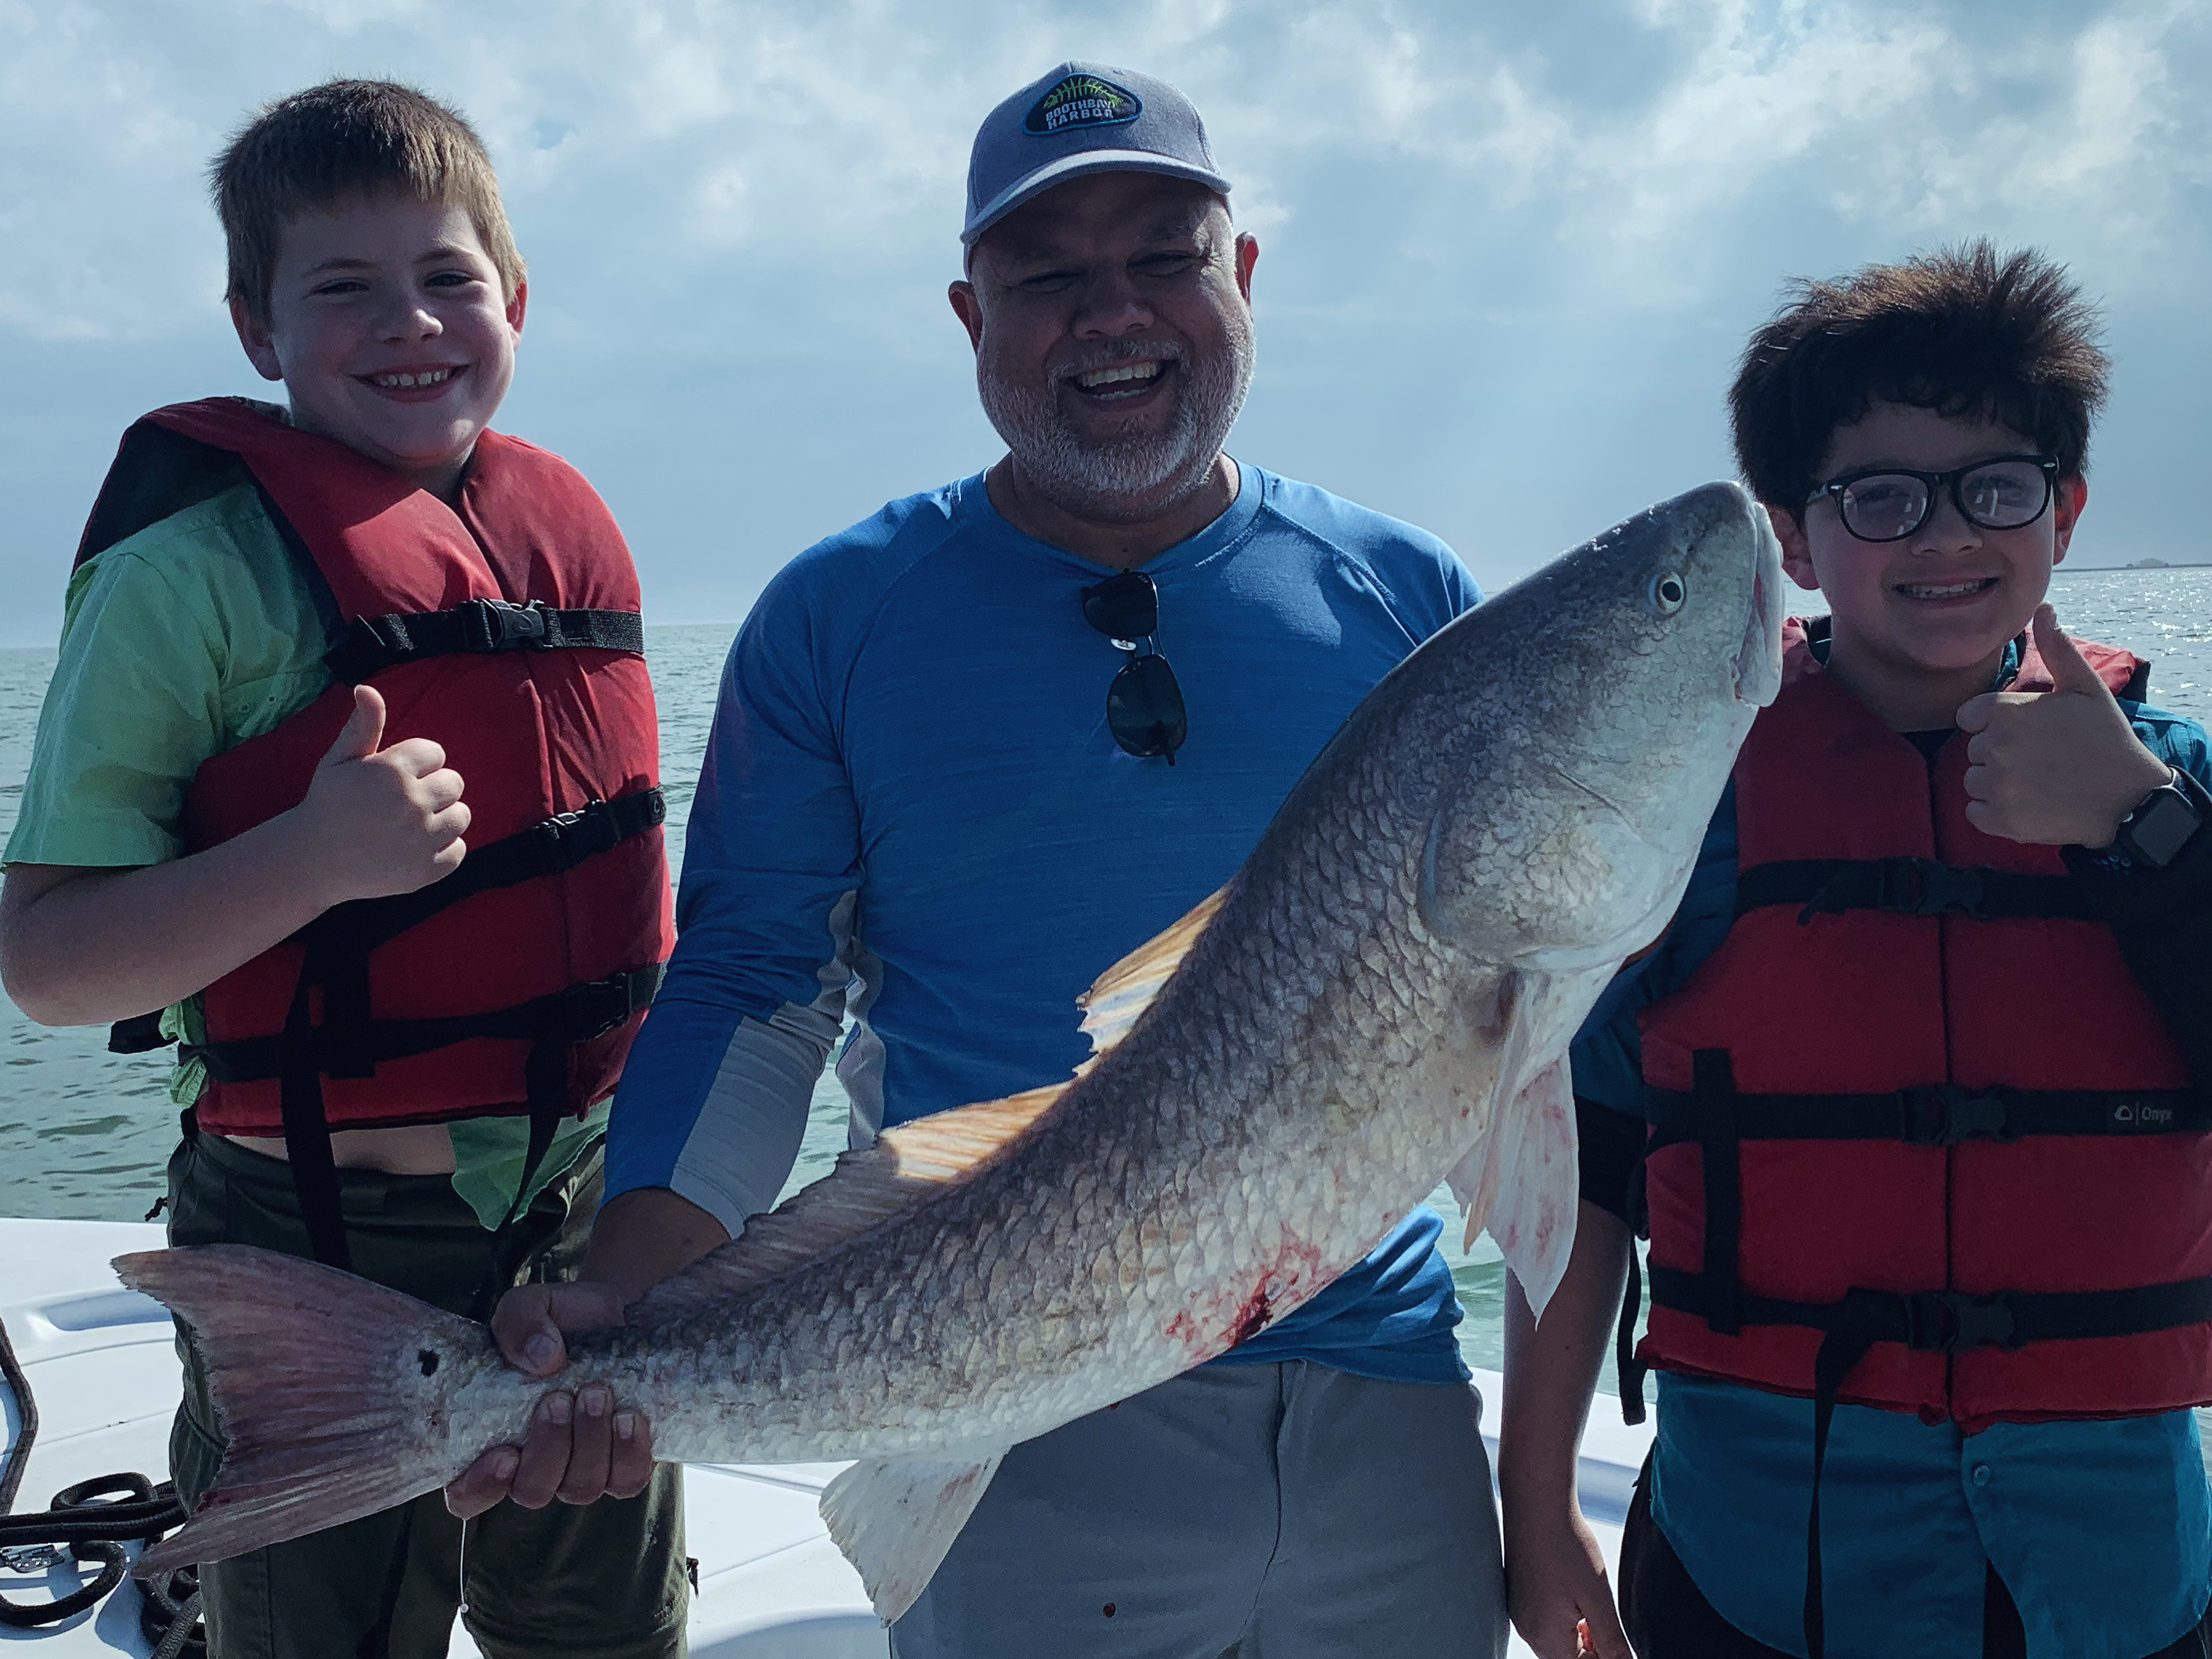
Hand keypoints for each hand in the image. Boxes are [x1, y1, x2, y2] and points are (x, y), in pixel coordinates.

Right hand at [290, 685, 469, 904]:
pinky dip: (441, 850)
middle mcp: (412, 803)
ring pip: (462, 816)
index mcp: (392, 771)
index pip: (435, 753)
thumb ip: (362, 725)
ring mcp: (422, 839)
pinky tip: (412, 848)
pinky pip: (458, 850)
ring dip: (442, 818)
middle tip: (401, 802)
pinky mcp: (428, 870)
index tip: (392, 778)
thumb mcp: (339, 761)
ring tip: (408, 824)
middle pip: (454, 782)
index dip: (416, 764)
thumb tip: (367, 688)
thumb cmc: (327, 804)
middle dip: (433, 788)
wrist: (310, 862)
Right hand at [443, 1280, 655, 1517]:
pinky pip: (627, 1480)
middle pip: (533, 1490)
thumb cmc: (559, 1320)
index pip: (467, 1494)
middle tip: (560, 1397)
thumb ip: (519, 1322)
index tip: (504, 1454)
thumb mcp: (530, 1306)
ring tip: (598, 1393)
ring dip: (590, 1443)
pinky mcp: (624, 1463)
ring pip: (581, 1487)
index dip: (479, 1487)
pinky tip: (630, 1416)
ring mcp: (582, 1469)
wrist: (615, 1314)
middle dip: (549, 1447)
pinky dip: (629, 1452)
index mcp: (491, 1439)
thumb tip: (542, 1357)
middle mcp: (534, 1465)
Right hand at [1507, 1507, 1631, 1658]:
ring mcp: (1520, 1612)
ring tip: (1595, 1609)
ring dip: (1581, 1637)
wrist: (1536, 1503)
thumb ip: (1612, 1642)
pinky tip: (1578, 1598)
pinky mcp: (1520, 1595)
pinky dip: (1566, 1621)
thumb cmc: (1566, 1545)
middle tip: (1610, 1625)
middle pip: (1567, 1658)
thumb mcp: (1598, 1598)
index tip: (1619, 1644)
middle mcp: (1527, 1629)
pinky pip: (1545, 1623)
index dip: (1607, 1658)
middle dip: (1593, 1651)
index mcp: (1546, 1637)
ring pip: (1557, 1642)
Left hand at [1955, 605, 2170, 846]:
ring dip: (1996, 784)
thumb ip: (2056, 649)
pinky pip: (1975, 813)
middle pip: (1973, 751)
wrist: (2129, 798)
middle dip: (1999, 754)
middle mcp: (1995, 747)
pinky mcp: (2001, 821)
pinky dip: (1994, 813)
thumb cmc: (2106, 738)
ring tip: (2037, 782)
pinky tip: (2028, 805)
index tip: (2027, 734)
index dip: (1995, 726)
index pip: (1969, 718)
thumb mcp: (2084, 688)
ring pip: (1972, 781)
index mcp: (2005, 712)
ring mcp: (1998, 785)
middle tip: (2041, 760)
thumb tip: (2043, 609)